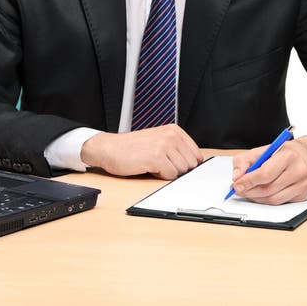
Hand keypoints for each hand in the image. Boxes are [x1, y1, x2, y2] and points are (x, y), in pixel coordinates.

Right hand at [80, 124, 203, 179]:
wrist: (110, 148)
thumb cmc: (133, 147)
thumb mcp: (158, 140)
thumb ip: (177, 148)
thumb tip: (195, 165)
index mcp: (174, 130)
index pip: (196, 154)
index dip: (188, 165)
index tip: (179, 167)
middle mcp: (171, 135)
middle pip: (191, 164)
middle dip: (178, 169)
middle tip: (161, 164)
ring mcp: (164, 145)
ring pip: (182, 171)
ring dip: (168, 173)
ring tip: (153, 164)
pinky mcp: (156, 157)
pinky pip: (170, 176)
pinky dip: (160, 177)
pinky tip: (149, 168)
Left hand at [231, 136, 306, 204]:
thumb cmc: (283, 152)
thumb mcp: (262, 150)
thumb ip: (245, 161)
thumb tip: (236, 176)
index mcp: (288, 156)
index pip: (265, 174)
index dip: (248, 181)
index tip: (236, 185)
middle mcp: (298, 171)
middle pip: (268, 189)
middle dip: (250, 192)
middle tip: (239, 190)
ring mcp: (303, 185)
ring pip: (274, 200)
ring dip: (257, 198)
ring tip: (249, 192)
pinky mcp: (303, 195)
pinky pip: (281, 203)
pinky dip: (267, 201)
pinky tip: (262, 194)